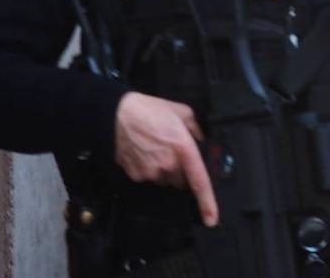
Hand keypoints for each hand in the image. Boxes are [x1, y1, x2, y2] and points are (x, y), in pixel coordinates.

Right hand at [114, 92, 218, 225]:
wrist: (117, 114)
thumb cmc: (149, 111)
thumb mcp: (182, 112)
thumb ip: (196, 129)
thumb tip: (201, 140)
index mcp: (183, 148)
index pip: (199, 181)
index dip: (207, 202)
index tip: (211, 218)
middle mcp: (168, 164)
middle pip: (182, 179)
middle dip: (182, 170)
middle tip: (174, 150)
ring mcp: (151, 172)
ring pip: (166, 179)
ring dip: (166, 168)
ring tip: (157, 147)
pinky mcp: (136, 175)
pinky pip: (150, 177)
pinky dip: (150, 168)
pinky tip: (146, 152)